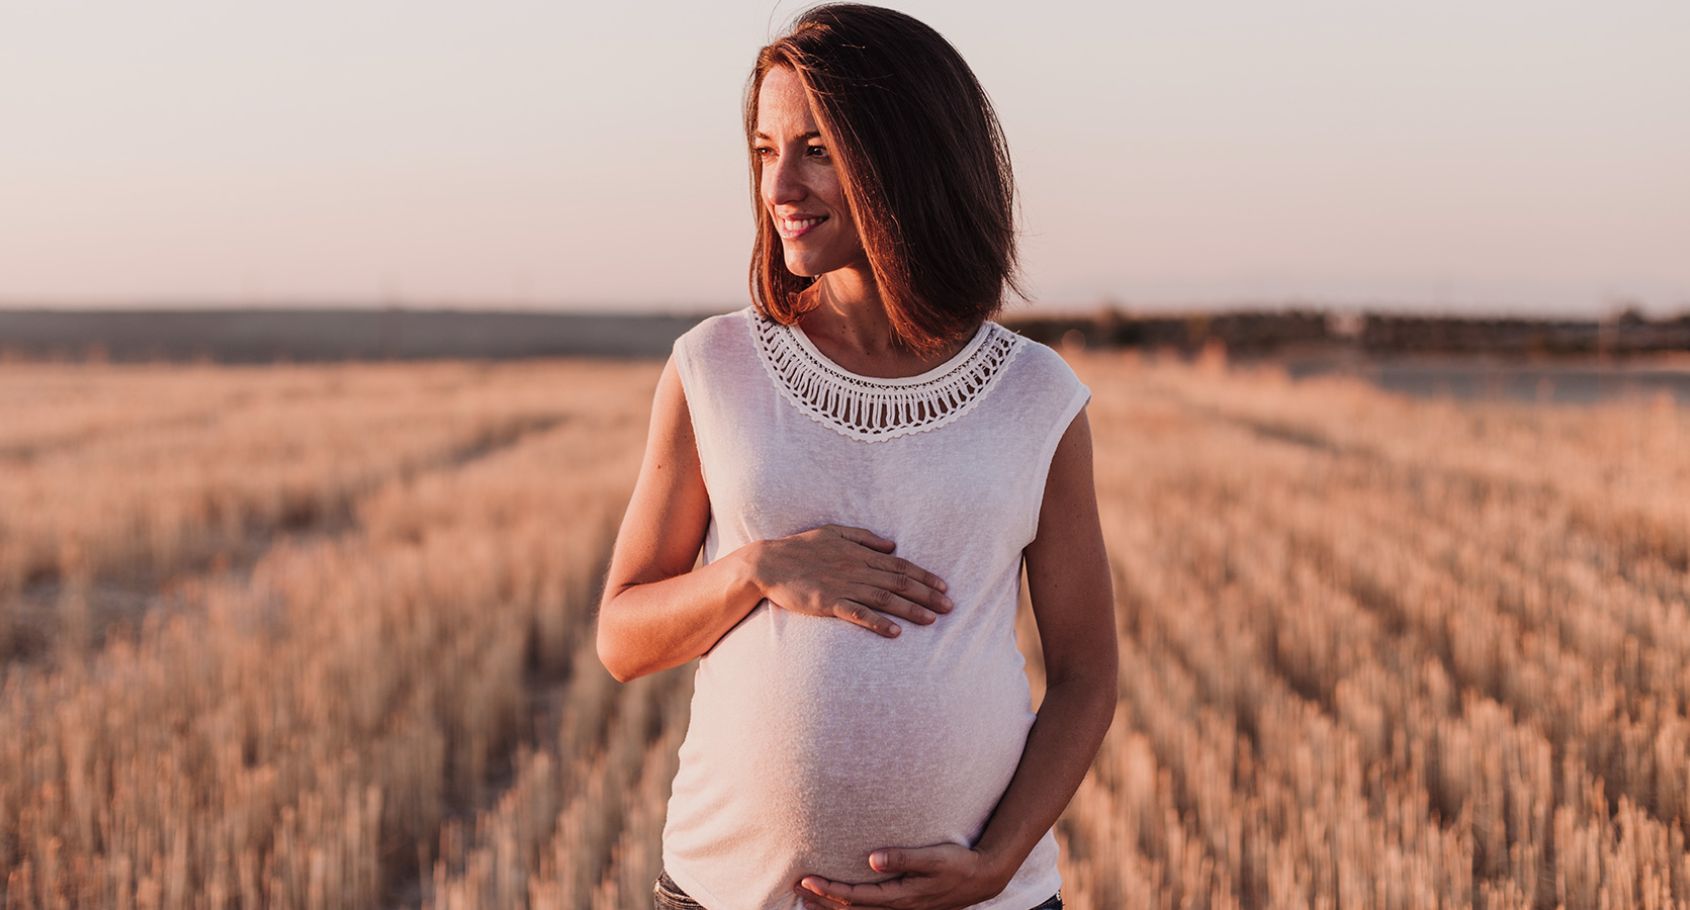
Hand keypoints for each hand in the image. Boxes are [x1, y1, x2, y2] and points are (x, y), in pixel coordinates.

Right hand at [752, 524, 953, 637]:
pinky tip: (895, 632)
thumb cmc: (800, 547)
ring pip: (884, 598)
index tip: (944, 586)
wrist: (767, 564)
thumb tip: (891, 544)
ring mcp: (842, 586)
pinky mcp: (828, 602)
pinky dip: (878, 622)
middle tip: (950, 607)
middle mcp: (856, 569)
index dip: (924, 575)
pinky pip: (858, 614)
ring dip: (910, 609)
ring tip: (932, 620)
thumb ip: (864, 537)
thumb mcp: (834, 532)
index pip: (900, 564)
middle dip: (927, 594)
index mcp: (859, 553)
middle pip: (899, 581)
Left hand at [794, 842, 1005, 909]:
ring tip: (807, 900)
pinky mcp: (905, 907)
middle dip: (822, 900)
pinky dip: (850, 908)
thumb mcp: (934, 857)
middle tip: (796, 887)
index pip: (856, 897)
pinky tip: (840, 904)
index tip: (807, 879)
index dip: (830, 889)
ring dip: (832, 907)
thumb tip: (872, 859)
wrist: (983, 878)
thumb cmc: (959, 864)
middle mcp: (899, 909)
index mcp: (902, 897)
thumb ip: (903, 858)